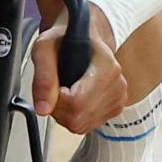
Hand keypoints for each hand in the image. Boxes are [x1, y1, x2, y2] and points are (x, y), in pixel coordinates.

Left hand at [31, 4, 127, 134]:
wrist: (83, 35)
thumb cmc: (65, 38)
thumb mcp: (44, 48)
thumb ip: (43, 77)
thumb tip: (43, 108)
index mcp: (107, 68)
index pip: (76, 104)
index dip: (56, 100)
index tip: (53, 84)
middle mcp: (118, 85)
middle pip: (77, 119)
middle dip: (58, 108)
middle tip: (56, 87)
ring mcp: (119, 98)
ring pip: (80, 126)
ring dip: (64, 113)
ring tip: (65, 89)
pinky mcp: (116, 108)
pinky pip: (86, 126)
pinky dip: (74, 116)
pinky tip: (74, 96)